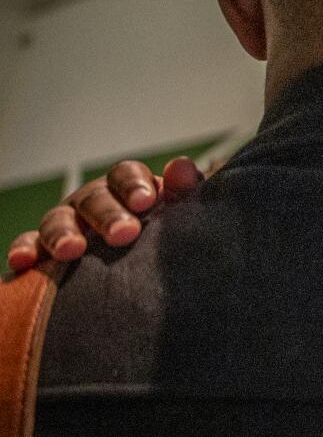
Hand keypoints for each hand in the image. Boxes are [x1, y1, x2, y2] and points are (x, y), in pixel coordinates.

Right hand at [7, 156, 203, 272]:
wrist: (146, 268)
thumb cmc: (165, 232)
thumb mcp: (179, 211)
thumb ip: (184, 191)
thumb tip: (182, 168)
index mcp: (127, 187)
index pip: (125, 174)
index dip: (134, 185)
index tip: (146, 202)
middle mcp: (93, 200)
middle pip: (94, 199)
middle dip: (107, 215)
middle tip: (124, 234)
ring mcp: (67, 222)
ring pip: (57, 220)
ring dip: (63, 234)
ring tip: (73, 250)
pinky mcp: (44, 247)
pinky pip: (29, 245)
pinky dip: (24, 250)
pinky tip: (23, 262)